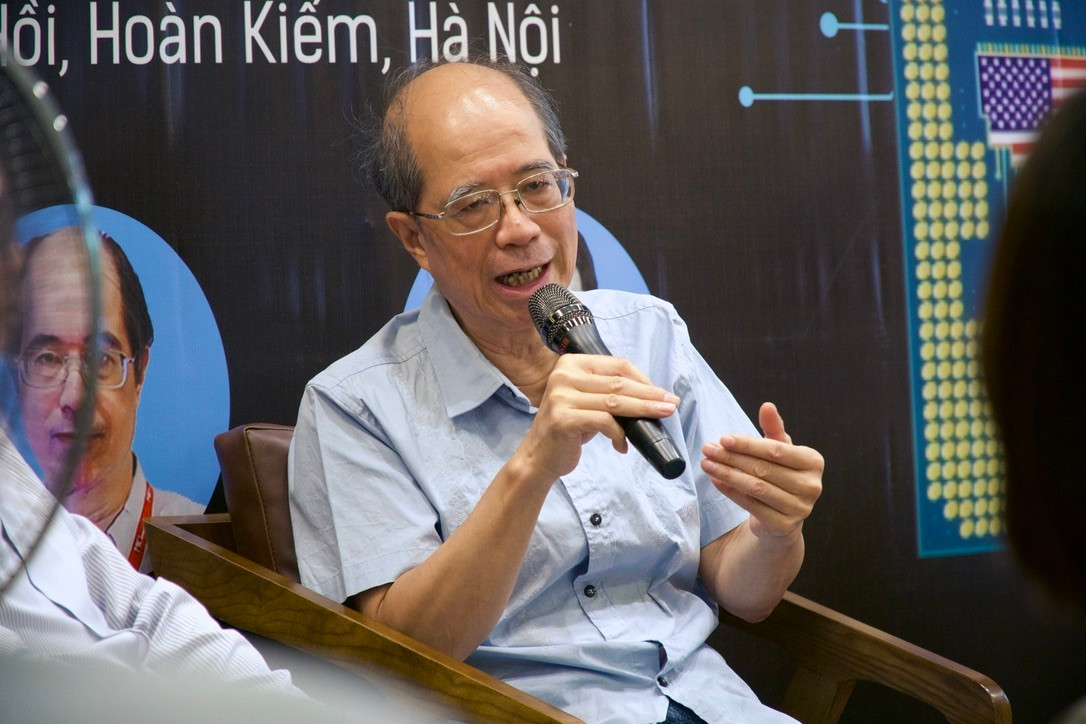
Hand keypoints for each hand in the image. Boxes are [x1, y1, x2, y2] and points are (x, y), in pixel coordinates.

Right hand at [518, 354, 679, 482]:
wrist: (538, 456)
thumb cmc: (568, 429)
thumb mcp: (588, 402)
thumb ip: (610, 392)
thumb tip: (653, 395)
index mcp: (571, 363)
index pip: (617, 365)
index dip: (643, 378)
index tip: (662, 392)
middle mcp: (564, 375)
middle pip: (618, 383)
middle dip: (650, 394)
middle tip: (671, 403)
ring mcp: (561, 395)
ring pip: (615, 401)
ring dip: (643, 410)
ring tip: (662, 415)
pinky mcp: (564, 417)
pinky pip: (603, 421)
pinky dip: (619, 433)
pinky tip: (623, 444)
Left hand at [700, 402, 822, 539]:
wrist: (783, 517)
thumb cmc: (781, 475)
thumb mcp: (780, 450)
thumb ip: (774, 429)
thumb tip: (767, 406)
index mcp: (814, 462)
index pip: (775, 450)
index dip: (748, 444)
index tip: (723, 439)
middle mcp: (812, 486)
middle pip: (763, 468)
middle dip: (732, 458)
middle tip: (708, 449)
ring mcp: (800, 508)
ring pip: (756, 487)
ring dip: (727, 474)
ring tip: (707, 464)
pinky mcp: (784, 526)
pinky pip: (752, 505)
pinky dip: (731, 492)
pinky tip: (716, 480)